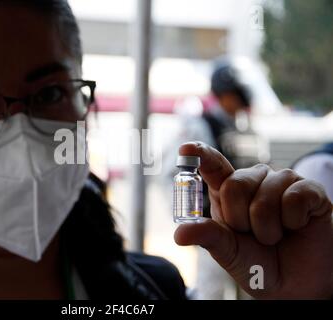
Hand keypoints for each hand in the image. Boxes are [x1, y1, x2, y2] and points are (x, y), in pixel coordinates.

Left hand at [174, 142, 332, 298]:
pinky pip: (295, 198)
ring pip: (265, 198)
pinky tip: (296, 226)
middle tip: (252, 235)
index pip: (213, 165)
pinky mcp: (310, 189)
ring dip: (267, 229)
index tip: (186, 147)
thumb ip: (207, 236)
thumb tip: (179, 234)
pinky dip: (293, 222)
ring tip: (275, 236)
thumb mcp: (227, 251)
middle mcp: (253, 179)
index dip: (201, 154)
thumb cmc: (256, 263)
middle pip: (234, 186)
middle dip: (240, 221)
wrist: (294, 284)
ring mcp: (282, 182)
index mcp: (227, 190)